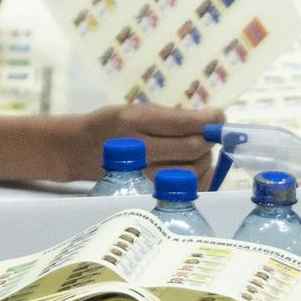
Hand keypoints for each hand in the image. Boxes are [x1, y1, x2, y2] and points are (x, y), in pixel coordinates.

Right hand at [62, 107, 208, 181]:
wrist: (82, 150)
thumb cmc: (115, 125)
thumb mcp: (138, 109)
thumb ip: (176, 116)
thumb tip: (217, 118)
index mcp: (136, 122)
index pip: (185, 124)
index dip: (210, 120)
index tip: (218, 115)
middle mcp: (140, 150)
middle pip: (193, 148)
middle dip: (208, 139)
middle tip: (207, 133)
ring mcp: (144, 176)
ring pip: (194, 171)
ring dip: (205, 158)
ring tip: (197, 149)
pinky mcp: (150, 192)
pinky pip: (187, 189)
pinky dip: (200, 177)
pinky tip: (194, 166)